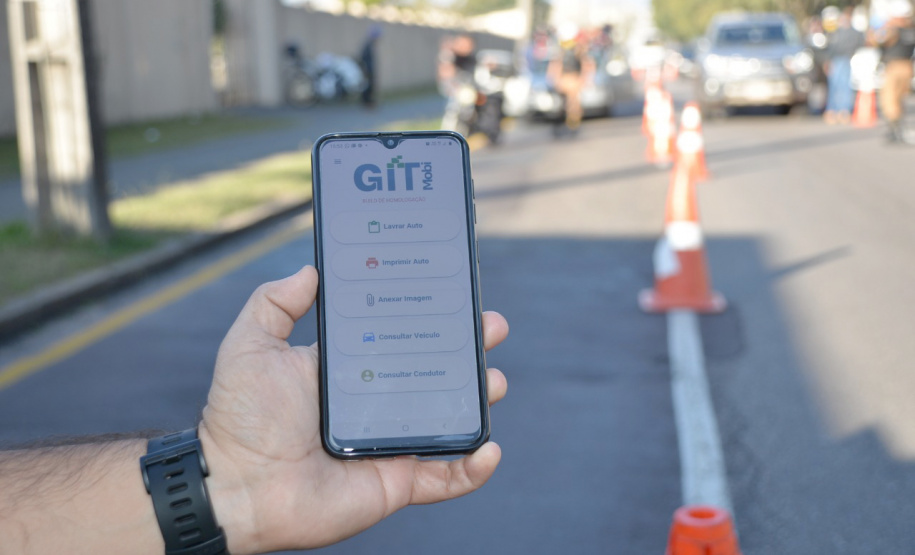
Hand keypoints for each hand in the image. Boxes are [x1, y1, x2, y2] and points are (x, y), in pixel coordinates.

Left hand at [198, 266, 508, 553]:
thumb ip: (276, 302)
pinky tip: (490, 447)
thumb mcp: (252, 344)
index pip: (400, 336)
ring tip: (494, 380)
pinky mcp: (397, 481)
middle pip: (435, 372)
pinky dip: (474, 467)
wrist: (235, 486)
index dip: (430, 315)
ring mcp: (390, 442)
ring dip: (479, 399)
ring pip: (449, 419)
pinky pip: (447, 478)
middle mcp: (376, 403)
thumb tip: (311, 270)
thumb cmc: (240, 418)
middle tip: (489, 326)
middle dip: (468, 349)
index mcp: (350, 370)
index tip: (454, 291)